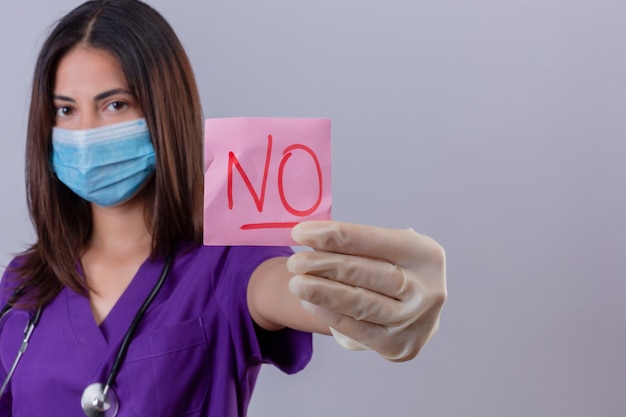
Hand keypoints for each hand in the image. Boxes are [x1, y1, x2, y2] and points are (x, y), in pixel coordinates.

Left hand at [287, 221, 446, 361]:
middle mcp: (427, 289)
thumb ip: (355, 246)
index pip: (374, 241)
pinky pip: (358, 330)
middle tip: (294, 262)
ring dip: (323, 292)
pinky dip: (330, 315)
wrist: (411, 311)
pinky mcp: (399, 347)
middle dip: (326, 266)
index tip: (301, 232)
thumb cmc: (390, 270)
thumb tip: (312, 240)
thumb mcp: (385, 251)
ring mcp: (415, 321)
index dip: (335, 236)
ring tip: (296, 283)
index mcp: (425, 254)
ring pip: (362, 304)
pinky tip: (309, 302)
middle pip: (367, 273)